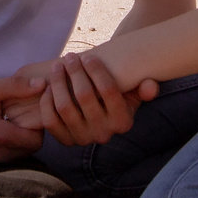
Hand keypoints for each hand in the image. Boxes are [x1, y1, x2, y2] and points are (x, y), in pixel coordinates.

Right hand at [0, 76, 45, 163]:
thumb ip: (16, 86)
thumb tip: (42, 85)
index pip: (35, 140)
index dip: (38, 127)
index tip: (32, 113)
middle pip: (29, 150)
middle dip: (31, 134)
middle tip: (23, 118)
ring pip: (18, 156)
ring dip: (20, 142)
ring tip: (11, 124)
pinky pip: (5, 159)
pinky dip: (7, 147)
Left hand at [11, 52, 159, 146]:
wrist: (98, 119)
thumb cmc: (116, 99)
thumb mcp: (133, 94)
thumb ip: (145, 88)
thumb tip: (150, 85)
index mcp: (123, 122)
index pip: (108, 91)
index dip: (96, 70)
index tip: (88, 56)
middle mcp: (103, 133)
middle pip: (84, 96)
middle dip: (75, 71)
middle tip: (71, 56)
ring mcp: (82, 139)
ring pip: (65, 107)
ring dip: (59, 82)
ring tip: (58, 65)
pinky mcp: (65, 140)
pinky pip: (50, 120)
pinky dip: (47, 101)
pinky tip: (49, 85)